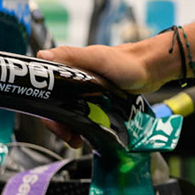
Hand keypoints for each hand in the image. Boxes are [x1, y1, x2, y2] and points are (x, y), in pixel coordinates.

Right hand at [35, 42, 162, 147]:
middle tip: (65, 134)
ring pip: (66, 113)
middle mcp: (73, 79)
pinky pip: (81, 117)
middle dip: (56, 122)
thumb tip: (43, 55)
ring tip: (75, 139)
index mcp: (68, 67)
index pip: (44, 87)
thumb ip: (72, 56)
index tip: (51, 120)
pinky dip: (79, 128)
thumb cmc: (126, 61)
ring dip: (67, 128)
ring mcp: (84, 92)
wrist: (150, 70)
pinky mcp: (95, 102)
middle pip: (53, 104)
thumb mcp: (97, 57)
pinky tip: (83, 136)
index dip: (43, 105)